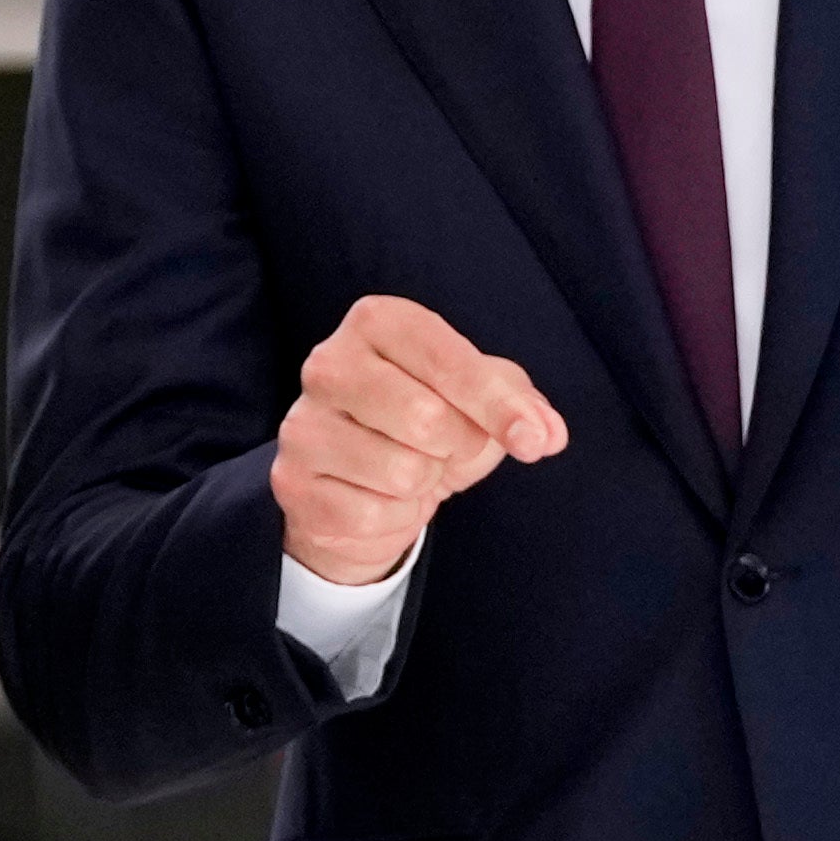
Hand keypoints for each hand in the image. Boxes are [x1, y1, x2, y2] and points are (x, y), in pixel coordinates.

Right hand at [274, 292, 564, 586]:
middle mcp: (327, 364)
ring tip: (408, 470)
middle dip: (458, 447)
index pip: (448, 360)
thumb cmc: (424, 426)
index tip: (534, 441)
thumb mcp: (477, 400)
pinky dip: (396, 518)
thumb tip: (545, 434)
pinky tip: (379, 499)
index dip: (498, 405)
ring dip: (425, 484)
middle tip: (446, 448)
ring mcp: (303, 424)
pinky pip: (374, 514)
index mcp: (376, 322)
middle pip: (427, 418)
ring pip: (403, 471)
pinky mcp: (294, 482)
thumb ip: (521, 405)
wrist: (355, 486)